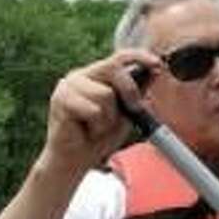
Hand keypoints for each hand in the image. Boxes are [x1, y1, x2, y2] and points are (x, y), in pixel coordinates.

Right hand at [42, 49, 161, 172]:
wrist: (75, 160)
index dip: (140, 57)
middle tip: (130, 110)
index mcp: (96, 76)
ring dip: (108, 118)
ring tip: (97, 127)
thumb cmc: (98, 137)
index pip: (119, 58)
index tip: (158, 65)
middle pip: (114, 69)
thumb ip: (135, 95)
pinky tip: (87, 131)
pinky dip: (97, 126)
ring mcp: (69, 85)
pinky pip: (94, 110)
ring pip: (105, 94)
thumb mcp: (125, 114)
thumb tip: (151, 76)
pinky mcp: (61, 99)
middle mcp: (81, 75)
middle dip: (129, 92)